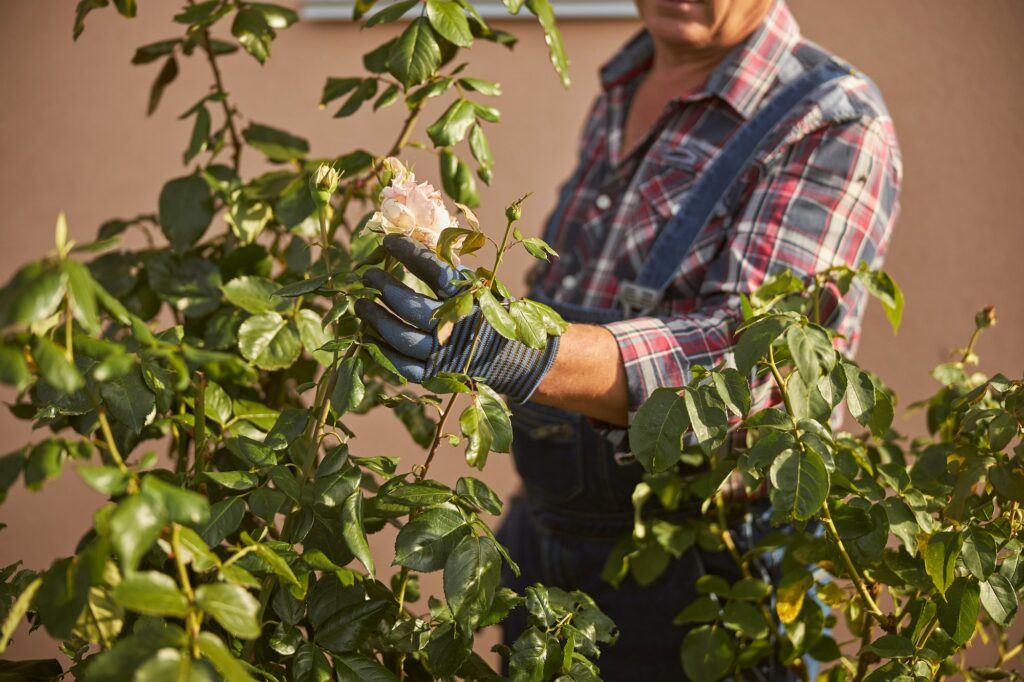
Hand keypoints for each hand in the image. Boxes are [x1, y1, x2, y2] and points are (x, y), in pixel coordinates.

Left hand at [354, 235, 559, 403]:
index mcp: (469, 298)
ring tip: (361, 304)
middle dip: (384, 287)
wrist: (511, 357)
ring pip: (401, 336)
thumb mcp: (473, 285)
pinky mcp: (435, 375)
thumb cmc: (484, 312)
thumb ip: (445, 270)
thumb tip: (406, 244)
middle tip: (368, 275)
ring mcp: (443, 354)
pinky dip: (381, 350)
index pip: (432, 269)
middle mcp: (455, 326)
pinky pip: (401, 364)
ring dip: (376, 318)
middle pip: (410, 305)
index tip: (387, 242)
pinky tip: (367, 334)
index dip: (408, 253)